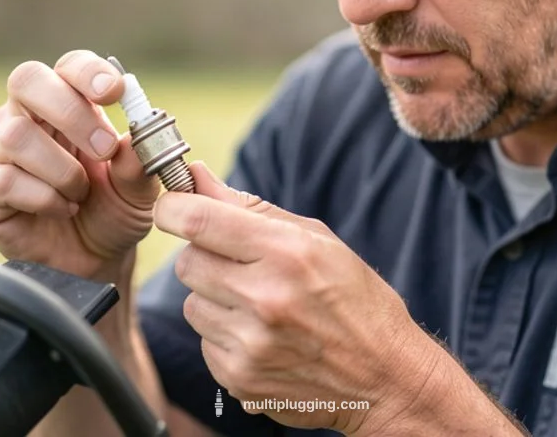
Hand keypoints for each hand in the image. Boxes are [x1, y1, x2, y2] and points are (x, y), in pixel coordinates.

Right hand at [0, 50, 159, 279]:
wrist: (93, 261)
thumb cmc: (112, 212)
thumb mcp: (139, 191)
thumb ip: (139, 164)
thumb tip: (135, 140)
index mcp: (69, 104)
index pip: (69, 67)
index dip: (88, 72)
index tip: (116, 92)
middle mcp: (28, 117)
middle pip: (26, 79)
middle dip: (70, 111)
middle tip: (103, 149)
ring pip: (16, 135)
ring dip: (61, 170)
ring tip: (80, 194)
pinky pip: (3, 179)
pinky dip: (43, 197)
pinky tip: (61, 209)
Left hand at [153, 163, 445, 433]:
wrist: (384, 378)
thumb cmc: (355, 299)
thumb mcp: (316, 239)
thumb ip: (249, 208)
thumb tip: (195, 177)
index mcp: (287, 253)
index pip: (199, 220)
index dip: (173, 208)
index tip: (172, 206)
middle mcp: (264, 299)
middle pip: (188, 261)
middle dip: (205, 255)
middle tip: (240, 264)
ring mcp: (250, 344)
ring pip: (192, 303)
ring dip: (215, 299)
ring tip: (260, 305)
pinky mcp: (239, 378)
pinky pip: (204, 341)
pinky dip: (225, 335)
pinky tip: (263, 336)